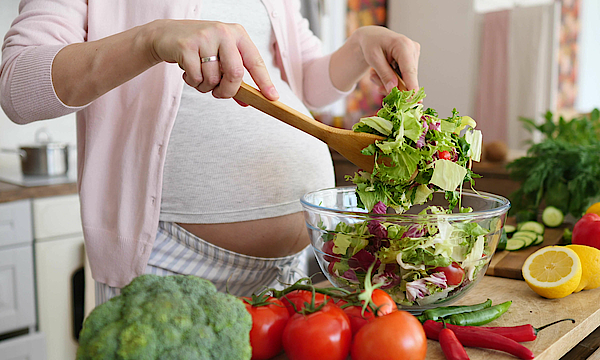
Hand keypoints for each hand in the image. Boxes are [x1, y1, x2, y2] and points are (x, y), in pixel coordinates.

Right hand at [148, 19, 278, 99]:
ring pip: (213, 79)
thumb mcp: (220, 58)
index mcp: (237, 34)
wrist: (166, 35)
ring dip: (205, 87)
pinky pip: (196, 77)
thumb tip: (247, 101)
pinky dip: (192, 82)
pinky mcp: (186, 46)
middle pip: (235, 74)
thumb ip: (233, 78)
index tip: (272, 97)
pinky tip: (188, 72)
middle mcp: (223, 32)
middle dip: (227, 91)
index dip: (264, 81)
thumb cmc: (199, 48)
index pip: (255, 61)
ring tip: (199, 76)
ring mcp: (204, 37)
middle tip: (219, 94)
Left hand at [354, 26, 419, 92]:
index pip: (410, 71)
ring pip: (406, 79)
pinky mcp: (412, 60)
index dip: (411, 87)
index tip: (413, 101)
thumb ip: (384, 74)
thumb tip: (393, 90)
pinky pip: (405, 77)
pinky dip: (393, 80)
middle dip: (394, 86)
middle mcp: (413, 49)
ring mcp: (414, 54)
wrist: (372, 36)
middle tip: (378, 87)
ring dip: (391, 83)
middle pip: (408, 78)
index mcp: (403, 45)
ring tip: (376, 75)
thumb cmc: (371, 44)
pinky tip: (382, 74)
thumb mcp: (374, 59)